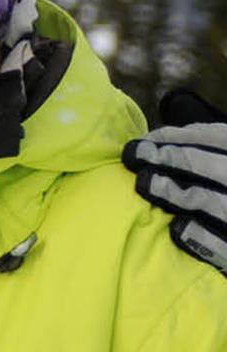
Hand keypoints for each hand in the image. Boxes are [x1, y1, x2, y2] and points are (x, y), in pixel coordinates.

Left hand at [124, 88, 226, 273]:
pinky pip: (220, 245)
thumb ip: (202, 133)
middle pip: (206, 165)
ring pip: (208, 200)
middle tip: (133, 155)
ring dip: (174, 192)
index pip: (211, 138)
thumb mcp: (220, 153)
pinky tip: (176, 228)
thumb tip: (171, 107)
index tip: (142, 141)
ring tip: (144, 184)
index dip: (173, 138)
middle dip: (169, 157)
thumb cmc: (223, 182)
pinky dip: (199, 236)